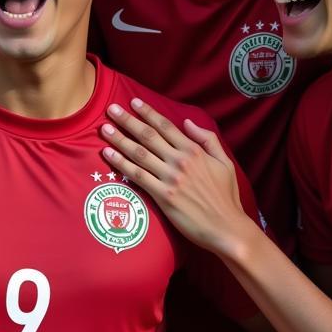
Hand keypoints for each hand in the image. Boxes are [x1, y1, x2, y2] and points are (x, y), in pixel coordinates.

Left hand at [100, 98, 250, 255]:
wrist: (226, 228)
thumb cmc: (226, 197)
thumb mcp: (225, 162)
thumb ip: (208, 139)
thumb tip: (188, 122)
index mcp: (194, 151)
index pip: (166, 126)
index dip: (148, 113)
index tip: (134, 102)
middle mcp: (180, 161)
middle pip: (148, 136)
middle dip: (127, 120)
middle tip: (110, 109)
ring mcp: (170, 178)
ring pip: (139, 153)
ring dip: (119, 139)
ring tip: (104, 129)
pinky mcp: (163, 196)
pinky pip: (137, 176)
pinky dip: (121, 163)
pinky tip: (108, 154)